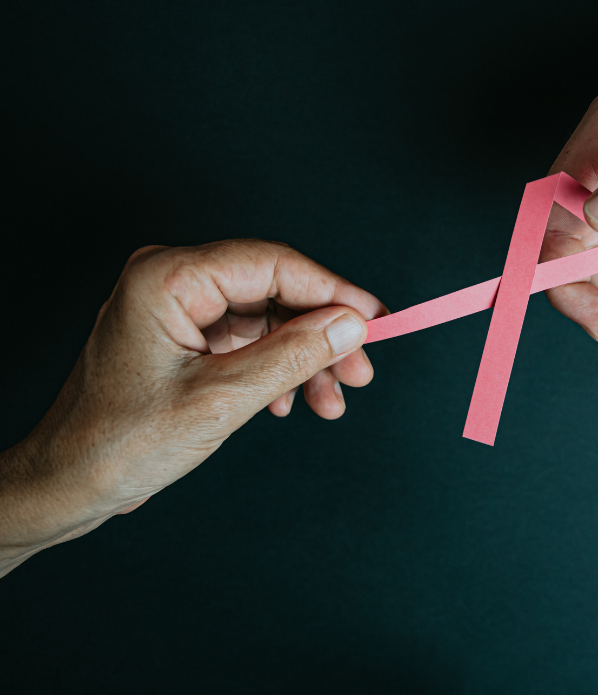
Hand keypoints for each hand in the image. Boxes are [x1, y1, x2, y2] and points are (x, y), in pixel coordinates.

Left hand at [0, 240, 385, 575]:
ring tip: (329, 400)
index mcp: (168, 277)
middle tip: (359, 372)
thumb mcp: (222, 400)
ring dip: (303, 358)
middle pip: (273, 290)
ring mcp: (176, 306)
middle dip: (320, 333)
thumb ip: (293, 355)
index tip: (378, 319)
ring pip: (265, 317)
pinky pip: (246, 339)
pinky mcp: (182, 334)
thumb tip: (351, 325)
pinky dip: (275, 368)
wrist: (68, 484)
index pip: (274, 264)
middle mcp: (171, 278)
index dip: (333, 292)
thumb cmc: (121, 444)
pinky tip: (290, 402)